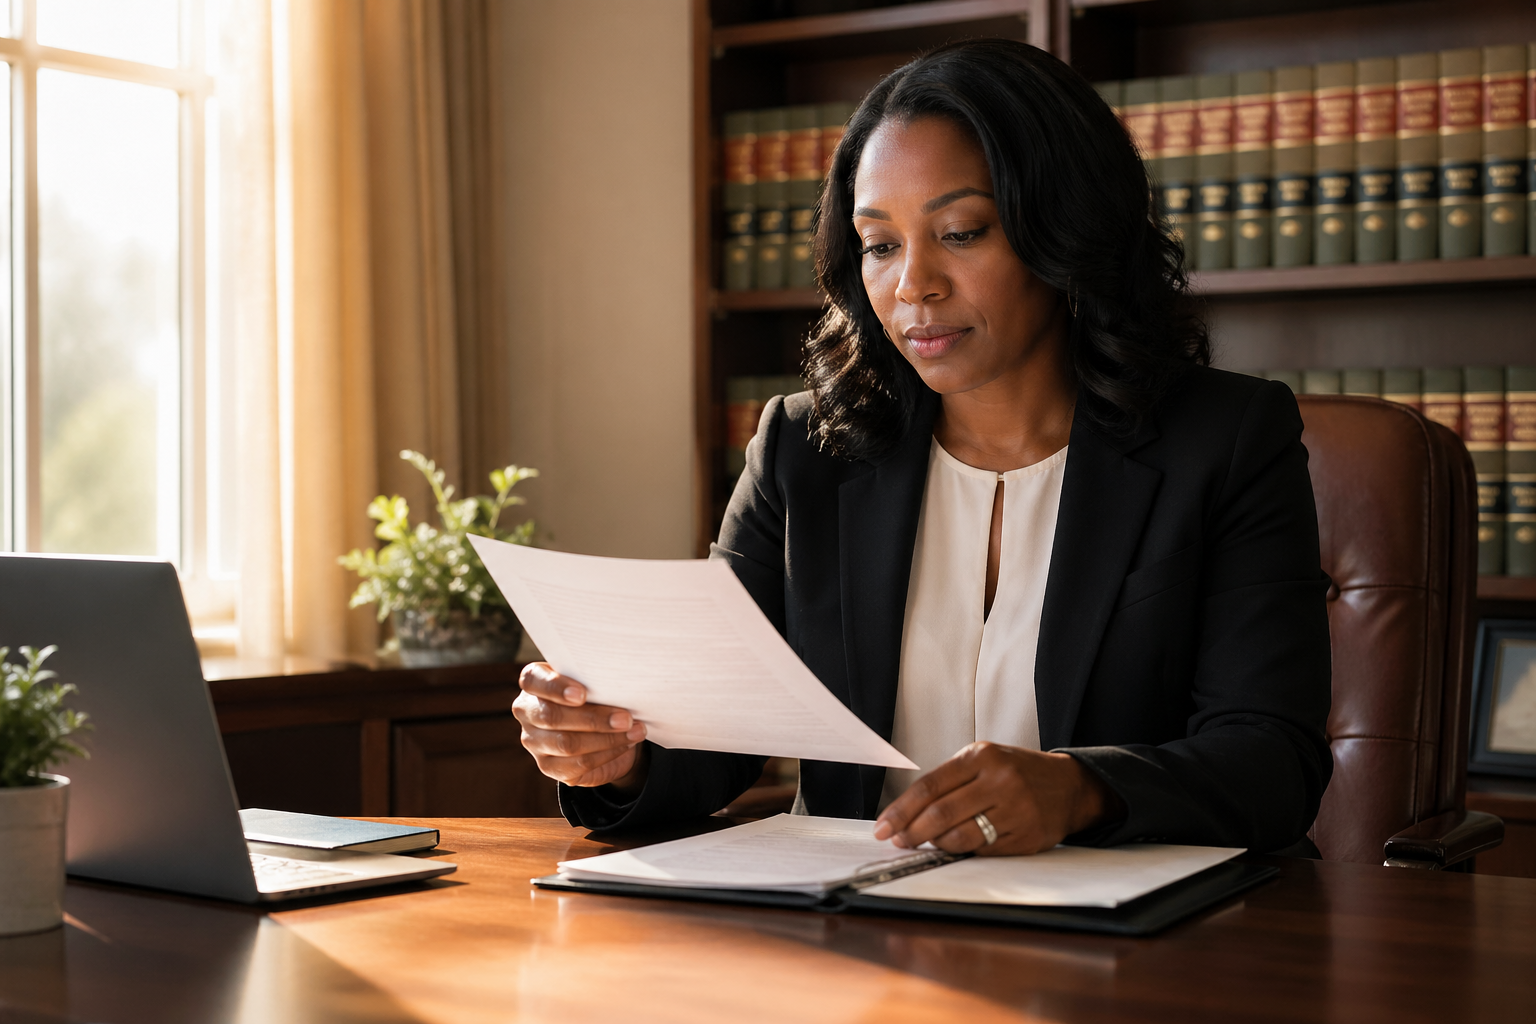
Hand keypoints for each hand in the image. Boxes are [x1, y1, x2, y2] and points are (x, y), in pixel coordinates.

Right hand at [513, 663, 648, 791]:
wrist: (602, 728)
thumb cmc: (597, 695)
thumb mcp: (593, 682)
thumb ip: (596, 681)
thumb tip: (621, 686)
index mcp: (533, 683)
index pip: (531, 680)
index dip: (555, 687)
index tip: (582, 694)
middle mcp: (528, 712)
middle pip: (552, 717)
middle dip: (593, 719)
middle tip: (625, 718)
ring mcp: (535, 742)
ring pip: (567, 744)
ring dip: (606, 739)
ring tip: (634, 731)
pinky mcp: (549, 766)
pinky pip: (578, 764)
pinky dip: (606, 754)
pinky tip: (625, 744)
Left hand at [872, 743, 1120, 855]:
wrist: (1069, 786)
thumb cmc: (1017, 773)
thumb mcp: (984, 760)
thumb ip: (949, 781)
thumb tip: (907, 812)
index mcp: (982, 756)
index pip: (930, 786)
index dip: (901, 810)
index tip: (883, 826)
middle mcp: (999, 780)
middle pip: (941, 814)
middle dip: (911, 832)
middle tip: (897, 841)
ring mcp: (1015, 810)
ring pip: (960, 837)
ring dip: (936, 845)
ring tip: (928, 843)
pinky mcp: (1026, 837)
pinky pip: (983, 850)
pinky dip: (964, 851)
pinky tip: (958, 846)